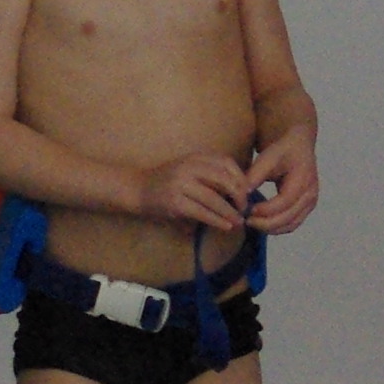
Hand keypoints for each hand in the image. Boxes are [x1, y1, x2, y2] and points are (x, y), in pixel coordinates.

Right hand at [138, 151, 255, 229]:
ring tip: (239, 221)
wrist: (136, 189)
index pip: (225, 162)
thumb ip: (208, 176)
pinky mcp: (175, 202)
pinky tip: (225, 226)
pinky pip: (202, 212)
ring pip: (214, 198)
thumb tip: (238, 192)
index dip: (240, 177)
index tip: (247, 191)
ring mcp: (181, 184)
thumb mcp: (187, 170)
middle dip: (238, 195)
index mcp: (194, 157)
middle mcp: (188, 167)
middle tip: (244, 208)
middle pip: (224, 179)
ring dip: (230, 212)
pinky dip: (216, 220)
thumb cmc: (166, 182)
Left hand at [243, 126, 320, 231]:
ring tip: (252, 222)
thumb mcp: (266, 158)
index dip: (265, 210)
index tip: (247, 210)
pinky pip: (293, 224)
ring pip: (291, 225)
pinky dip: (277, 227)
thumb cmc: (283, 151)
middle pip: (288, 218)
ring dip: (270, 228)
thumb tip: (242, 195)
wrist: (300, 147)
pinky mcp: (307, 208)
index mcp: (302, 180)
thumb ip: (254, 176)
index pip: (283, 202)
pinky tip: (262, 223)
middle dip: (265, 223)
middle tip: (246, 220)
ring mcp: (311, 203)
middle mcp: (310, 194)